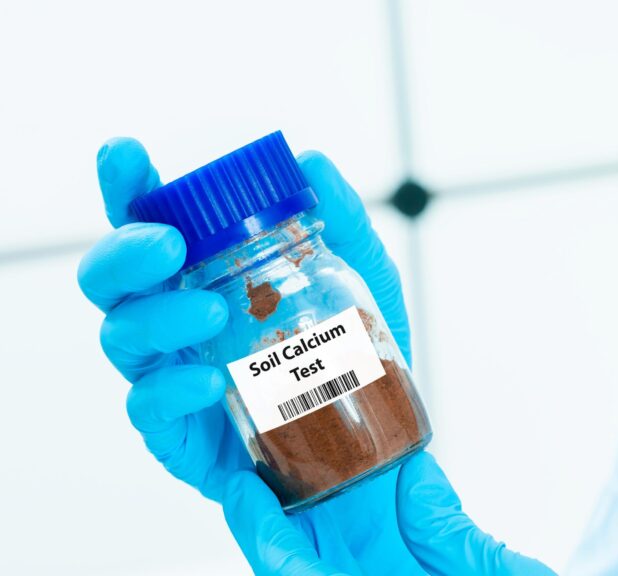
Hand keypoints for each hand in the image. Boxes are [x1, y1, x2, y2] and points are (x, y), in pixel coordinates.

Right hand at [78, 138, 552, 573]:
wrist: (375, 442)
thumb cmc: (355, 353)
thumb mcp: (366, 280)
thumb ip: (342, 223)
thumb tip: (314, 164)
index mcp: (206, 275)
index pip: (150, 224)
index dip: (126, 189)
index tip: (126, 156)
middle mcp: (176, 319)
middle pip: (112, 281)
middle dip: (125, 254)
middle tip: (169, 246)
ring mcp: (171, 375)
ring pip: (121, 337)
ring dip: (159, 317)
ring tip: (215, 313)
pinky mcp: (180, 433)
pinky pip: (148, 409)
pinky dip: (170, 391)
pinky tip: (208, 381)